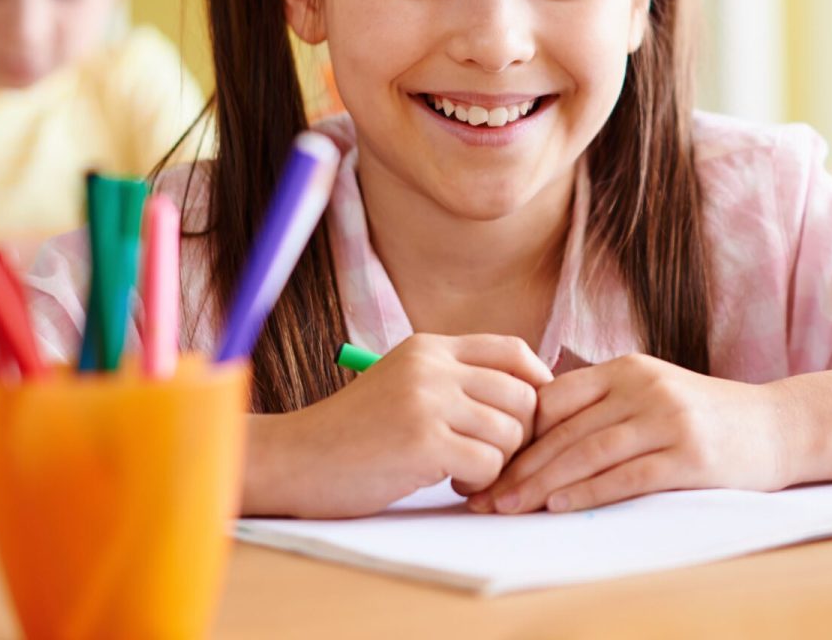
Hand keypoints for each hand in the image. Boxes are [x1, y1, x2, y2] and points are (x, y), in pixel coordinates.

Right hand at [254, 333, 549, 518]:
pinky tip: (453, 484)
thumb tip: (527, 394)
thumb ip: (453, 380)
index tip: (533, 412)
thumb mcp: (403, 384)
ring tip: (464, 471)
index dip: (537, 380)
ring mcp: (427, 402)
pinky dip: (480, 481)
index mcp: (429, 348)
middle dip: (520, 433)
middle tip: (491, 455)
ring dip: (497, 462)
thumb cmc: (351, 432)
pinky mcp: (423, 442)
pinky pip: (488, 463)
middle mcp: (432, 367)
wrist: (294, 459)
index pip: (511, 350)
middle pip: (522, 394)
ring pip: (510, 432)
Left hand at [470, 353, 793, 514]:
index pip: (554, 398)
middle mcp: (644, 386)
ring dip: (543, 483)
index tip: (484, 463)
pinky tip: (560, 505)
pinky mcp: (690, 455)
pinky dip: (589, 491)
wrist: (778, 426)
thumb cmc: (706, 417)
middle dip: (518, 466)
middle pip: (565, 430)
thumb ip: (603, 405)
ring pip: (589, 452)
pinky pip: (628, 475)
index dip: (514, 433)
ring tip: (508, 506)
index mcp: (626, 368)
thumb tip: (533, 433)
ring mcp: (669, 418)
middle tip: (481, 495)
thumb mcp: (651, 393)